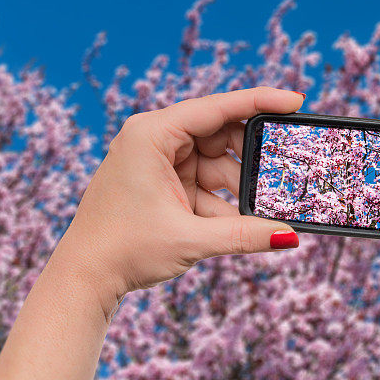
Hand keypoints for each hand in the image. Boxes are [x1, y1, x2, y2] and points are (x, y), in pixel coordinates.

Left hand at [53, 87, 303, 319]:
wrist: (83, 278)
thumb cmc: (122, 249)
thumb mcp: (189, 239)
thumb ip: (244, 235)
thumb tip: (289, 236)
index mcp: (151, 135)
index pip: (216, 108)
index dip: (259, 102)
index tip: (295, 101)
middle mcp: (153, 140)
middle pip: (219, 134)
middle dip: (251, 157)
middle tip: (285, 171)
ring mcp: (156, 162)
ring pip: (214, 163)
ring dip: (237, 188)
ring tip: (265, 208)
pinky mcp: (160, 184)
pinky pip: (202, 184)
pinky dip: (222, 202)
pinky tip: (243, 223)